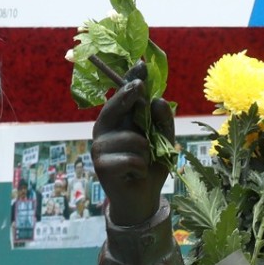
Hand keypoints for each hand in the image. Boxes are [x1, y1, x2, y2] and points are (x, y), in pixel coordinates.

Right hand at [91, 64, 174, 226]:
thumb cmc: (150, 167)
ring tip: (142, 164)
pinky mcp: (101, 164)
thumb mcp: (164, 142)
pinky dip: (142, 168)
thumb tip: (157, 100)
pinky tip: (135, 175)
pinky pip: (133, 159)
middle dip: (129, 95)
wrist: (141, 200)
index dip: (131, 79)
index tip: (140, 65)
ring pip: (134, 138)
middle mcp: (105, 129)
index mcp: (119, 120)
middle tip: (139, 88)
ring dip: (147, 153)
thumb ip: (163, 121)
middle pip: (116, 105)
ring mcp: (100, 146)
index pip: (124, 95)